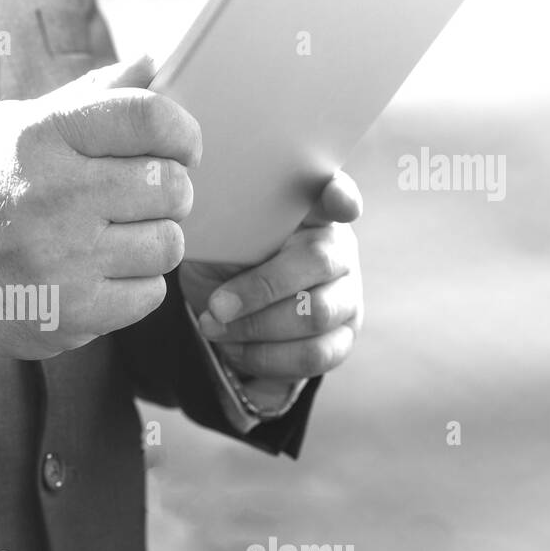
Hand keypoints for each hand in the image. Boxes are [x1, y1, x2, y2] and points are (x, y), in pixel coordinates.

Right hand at [0, 56, 200, 358]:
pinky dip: (137, 285)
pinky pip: (151, 295)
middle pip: (170, 186)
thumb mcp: (16, 125)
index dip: (182, 132)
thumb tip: (149, 62)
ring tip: (120, 237)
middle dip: (169, 191)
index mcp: (45, 138)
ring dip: (153, 240)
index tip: (181, 148)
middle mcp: (57, 196)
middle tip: (144, 198)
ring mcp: (66, 260)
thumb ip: (88, 96)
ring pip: (167, 244)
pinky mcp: (73, 312)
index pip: (148, 119)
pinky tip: (105, 273)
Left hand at [181, 170, 363, 379]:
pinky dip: (265, 357)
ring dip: (256, 327)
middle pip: (317, 262)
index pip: (335, 193)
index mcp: (308, 213)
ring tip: (214, 327)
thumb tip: (202, 223)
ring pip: (315, 315)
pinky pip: (313, 355)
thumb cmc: (223, 263)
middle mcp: (337, 250)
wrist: (224, 315)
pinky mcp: (341, 339)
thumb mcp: (215, 240)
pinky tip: (234, 348)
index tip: (340, 205)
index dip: (340, 196)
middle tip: (216, 305)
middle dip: (260, 288)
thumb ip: (223, 227)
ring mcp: (346, 295)